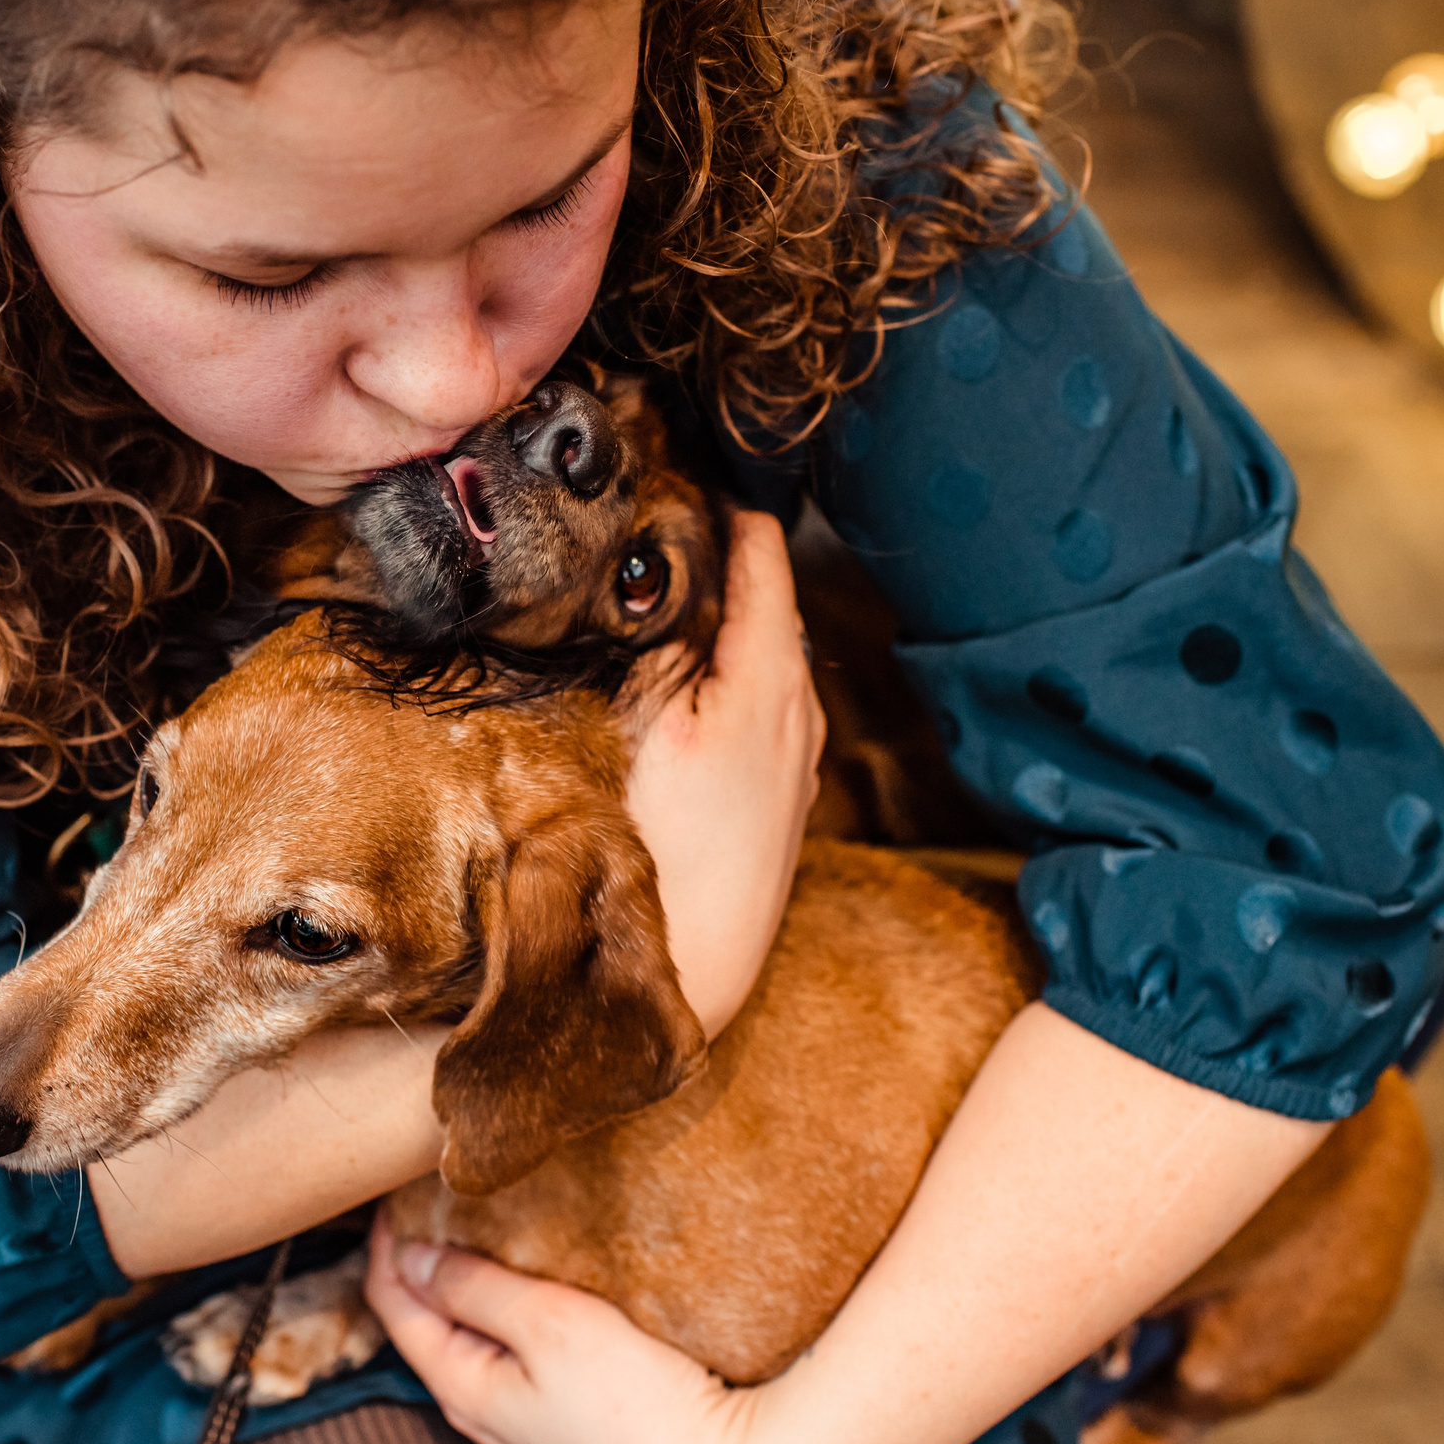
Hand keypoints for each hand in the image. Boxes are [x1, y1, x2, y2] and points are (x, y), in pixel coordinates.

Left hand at [365, 1211, 777, 1443]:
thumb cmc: (637, 1407)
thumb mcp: (549, 1325)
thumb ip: (475, 1287)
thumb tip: (411, 1255)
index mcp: (462, 1386)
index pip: (392, 1303)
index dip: (387, 1240)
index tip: (399, 1183)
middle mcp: (483, 1410)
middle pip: (428, 1320)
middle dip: (426, 1256)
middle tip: (441, 1193)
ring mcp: (527, 1421)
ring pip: (477, 1337)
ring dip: (474, 1282)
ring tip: (491, 1223)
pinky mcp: (570, 1421)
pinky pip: (522, 1354)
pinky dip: (517, 1309)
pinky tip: (546, 1282)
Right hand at [624, 509, 822, 1032]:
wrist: (690, 969)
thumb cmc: (659, 850)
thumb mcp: (641, 725)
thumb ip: (657, 638)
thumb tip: (663, 561)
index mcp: (771, 674)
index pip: (760, 551)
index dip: (718, 505)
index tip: (672, 475)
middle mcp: (803, 706)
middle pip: (764, 599)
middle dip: (718, 560)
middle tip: (652, 526)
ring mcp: (800, 754)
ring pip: (764, 653)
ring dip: (723, 622)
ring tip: (657, 599)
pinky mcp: (786, 793)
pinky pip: (762, 703)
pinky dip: (729, 675)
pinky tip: (680, 687)